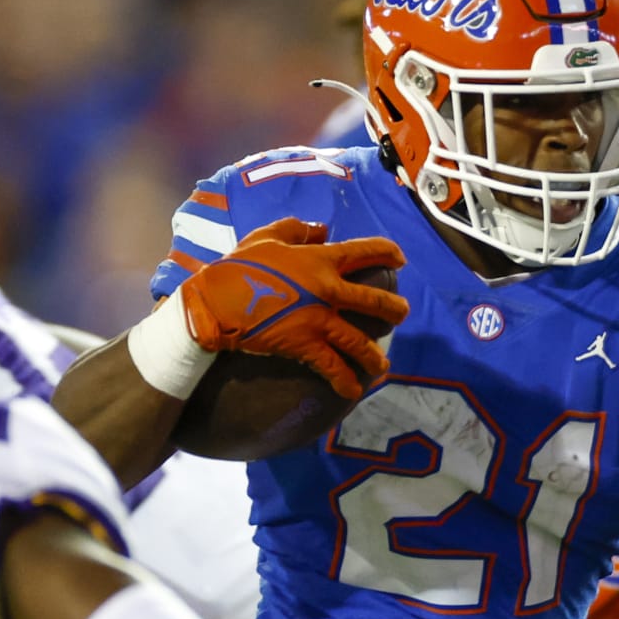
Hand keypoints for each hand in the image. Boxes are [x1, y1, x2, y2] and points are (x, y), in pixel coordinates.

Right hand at [177, 218, 409, 399]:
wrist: (216, 303)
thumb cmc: (239, 267)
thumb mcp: (267, 237)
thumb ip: (297, 229)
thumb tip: (322, 228)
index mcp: (319, 260)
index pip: (364, 251)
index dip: (387, 253)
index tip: (400, 259)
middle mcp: (327, 290)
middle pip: (372, 301)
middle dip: (393, 309)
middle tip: (402, 314)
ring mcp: (318, 320)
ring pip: (358, 341)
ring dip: (374, 355)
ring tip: (382, 365)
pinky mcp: (305, 345)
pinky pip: (332, 366)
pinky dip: (345, 381)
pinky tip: (354, 390)